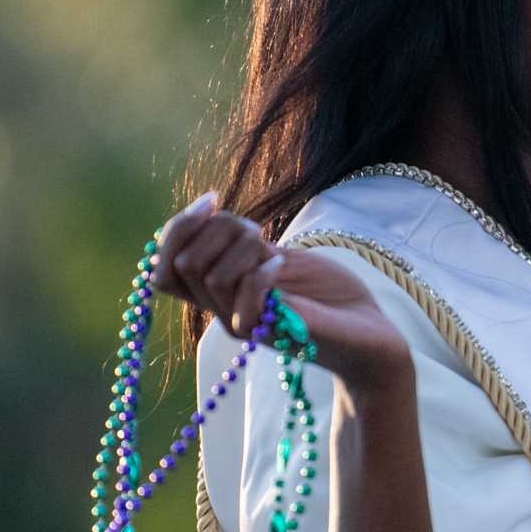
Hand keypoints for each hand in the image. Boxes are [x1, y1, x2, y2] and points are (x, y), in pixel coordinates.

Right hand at [151, 192, 411, 392]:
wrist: (370, 332)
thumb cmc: (327, 295)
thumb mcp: (275, 257)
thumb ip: (241, 244)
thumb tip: (206, 210)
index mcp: (219, 292)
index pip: (160, 267)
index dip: (176, 228)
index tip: (212, 199)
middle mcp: (221, 310)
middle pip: (180, 263)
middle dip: (217, 229)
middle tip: (258, 232)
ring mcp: (243, 324)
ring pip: (208, 275)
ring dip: (242, 247)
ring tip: (273, 250)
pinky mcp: (270, 332)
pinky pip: (243, 298)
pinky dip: (261, 271)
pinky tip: (282, 265)